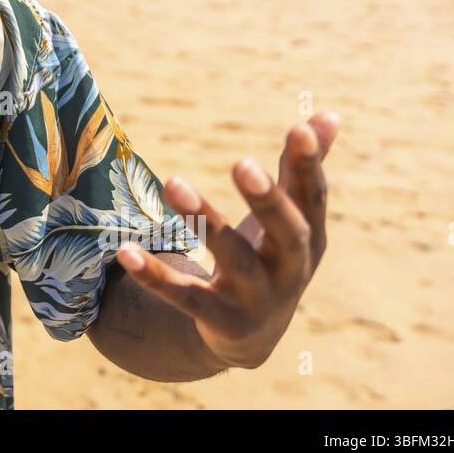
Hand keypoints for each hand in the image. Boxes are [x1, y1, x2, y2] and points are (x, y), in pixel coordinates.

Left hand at [116, 112, 338, 368]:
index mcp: (310, 238)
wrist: (251, 338)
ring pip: (233, 260)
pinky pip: (183, 296)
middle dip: (267, 201)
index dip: (309, 165)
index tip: (298, 128)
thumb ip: (301, 169)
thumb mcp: (292, 218)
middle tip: (242, 163)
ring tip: (173, 182)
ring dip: (205, 221)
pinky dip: (154, 275)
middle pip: (287, 234)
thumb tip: (329, 114)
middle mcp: (289, 271)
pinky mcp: (216, 319)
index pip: (313, 199)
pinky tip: (124, 250)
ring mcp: (254, 299)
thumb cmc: (271, 258)